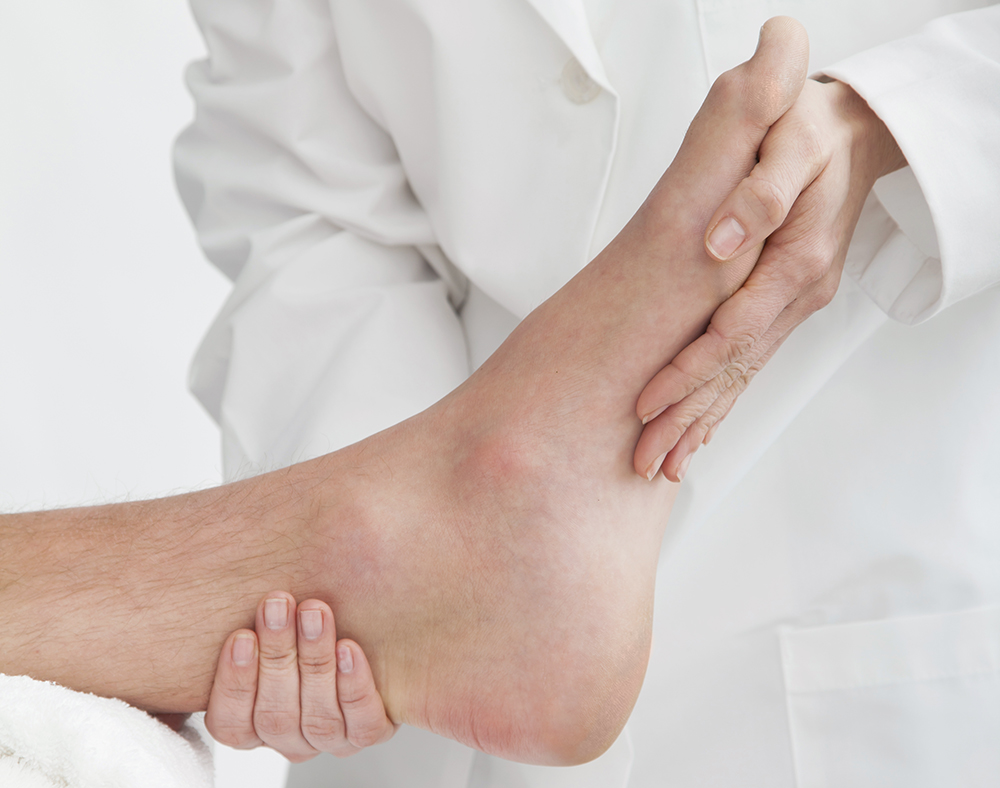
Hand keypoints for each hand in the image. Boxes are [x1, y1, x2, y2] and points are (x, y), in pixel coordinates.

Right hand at [206, 592, 396, 760]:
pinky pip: (362, 725)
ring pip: (316, 718)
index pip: (229, 722)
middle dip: (276, 654)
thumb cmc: (297, 614)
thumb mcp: (263, 613)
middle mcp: (287, 736)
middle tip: (278, 604)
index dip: (234, 681)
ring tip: (315, 613)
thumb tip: (191, 565)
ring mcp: (328, 736)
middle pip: (274, 715)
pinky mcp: (367, 731)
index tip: (242, 634)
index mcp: (250, 720)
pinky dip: (353, 686)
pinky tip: (348, 648)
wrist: (364, 625)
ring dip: (314, 661)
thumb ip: (240, 609)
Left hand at [634, 76, 906, 481]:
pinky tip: (702, 431)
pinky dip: (725, 399)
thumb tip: (719, 243)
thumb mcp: (791, 142)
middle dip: (688, 418)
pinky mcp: (785, 303)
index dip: (689, 372)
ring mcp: (794, 303)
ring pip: (743, 374)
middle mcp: (798, 293)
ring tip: (664, 463)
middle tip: (645, 462)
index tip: (648, 404)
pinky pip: (752, 361)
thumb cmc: (811, 129)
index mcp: (797, 261)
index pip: (733, 333)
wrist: (853, 133)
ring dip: (703, 421)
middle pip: (736, 370)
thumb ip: (760, 192)